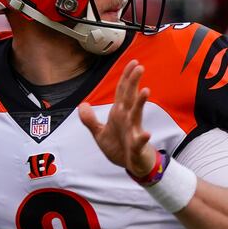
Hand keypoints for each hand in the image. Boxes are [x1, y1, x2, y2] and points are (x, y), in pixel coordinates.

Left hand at [78, 60, 156, 176]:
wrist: (132, 166)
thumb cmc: (119, 147)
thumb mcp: (99, 134)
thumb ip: (90, 120)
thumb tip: (82, 105)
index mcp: (119, 114)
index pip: (123, 92)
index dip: (126, 77)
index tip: (133, 62)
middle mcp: (128, 119)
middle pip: (130, 97)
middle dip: (134, 83)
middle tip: (140, 67)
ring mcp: (133, 131)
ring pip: (137, 115)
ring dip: (140, 103)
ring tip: (145, 90)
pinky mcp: (137, 147)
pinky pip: (139, 142)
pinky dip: (142, 138)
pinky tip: (146, 134)